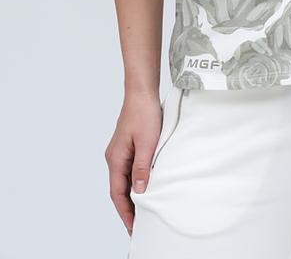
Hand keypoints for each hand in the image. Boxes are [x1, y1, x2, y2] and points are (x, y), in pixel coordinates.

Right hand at [104, 93, 162, 237]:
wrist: (141, 92)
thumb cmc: (144, 113)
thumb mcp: (147, 142)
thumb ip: (143, 167)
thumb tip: (138, 192)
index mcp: (116, 158)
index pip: (117, 193)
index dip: (125, 211)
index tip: (132, 227)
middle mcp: (114, 157)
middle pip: (119, 189)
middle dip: (127, 208)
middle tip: (137, 226)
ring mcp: (120, 151)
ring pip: (124, 180)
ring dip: (131, 196)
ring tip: (142, 211)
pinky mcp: (128, 146)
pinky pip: (129, 169)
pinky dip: (135, 182)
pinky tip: (144, 187)